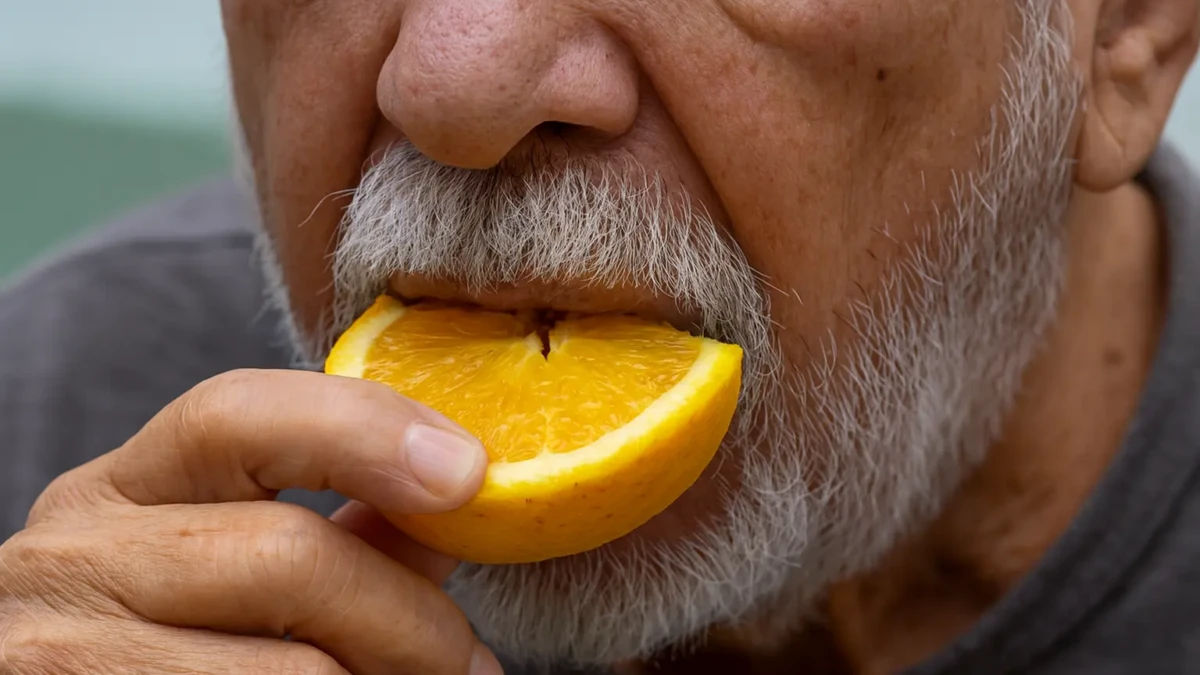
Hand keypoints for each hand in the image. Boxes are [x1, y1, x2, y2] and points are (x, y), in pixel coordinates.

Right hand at [0, 369, 502, 674]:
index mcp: (115, 493)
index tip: (468, 471)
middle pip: (290, 556)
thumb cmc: (160, 647)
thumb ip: (332, 530)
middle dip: (410, 617)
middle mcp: (72, 560)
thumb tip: (454, 494)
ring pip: (296, 672)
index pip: (235, 415)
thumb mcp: (216, 569)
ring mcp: (66, 655)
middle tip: (469, 662)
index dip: (365, 428)